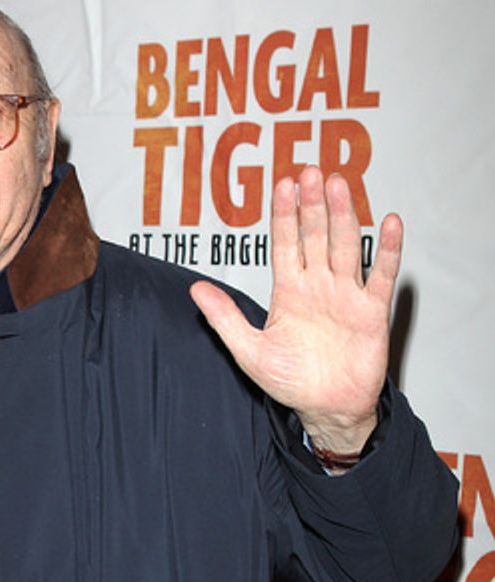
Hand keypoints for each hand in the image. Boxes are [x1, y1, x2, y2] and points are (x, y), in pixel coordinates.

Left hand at [189, 166, 400, 455]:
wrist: (326, 409)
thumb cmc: (290, 382)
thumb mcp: (250, 351)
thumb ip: (225, 319)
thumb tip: (194, 289)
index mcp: (288, 292)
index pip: (284, 244)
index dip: (283, 215)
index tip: (282, 185)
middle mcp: (318, 286)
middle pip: (316, 236)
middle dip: (312, 206)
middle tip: (311, 173)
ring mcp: (346, 295)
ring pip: (345, 246)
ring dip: (343, 216)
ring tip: (339, 185)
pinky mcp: (372, 310)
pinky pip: (381, 274)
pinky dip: (386, 249)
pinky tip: (387, 222)